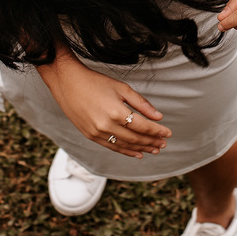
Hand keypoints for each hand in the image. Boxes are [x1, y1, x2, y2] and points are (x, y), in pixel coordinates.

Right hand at [39, 56, 171, 157]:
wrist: (67, 83)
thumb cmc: (95, 82)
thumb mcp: (121, 88)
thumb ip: (141, 104)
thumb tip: (158, 117)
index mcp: (116, 112)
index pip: (143, 126)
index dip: (157, 131)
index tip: (168, 133)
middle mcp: (107, 126)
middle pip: (136, 138)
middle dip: (152, 141)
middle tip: (164, 143)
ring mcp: (97, 133)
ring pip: (125, 145)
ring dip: (142, 148)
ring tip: (154, 149)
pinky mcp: (90, 136)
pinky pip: (112, 147)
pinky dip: (126, 151)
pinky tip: (137, 153)